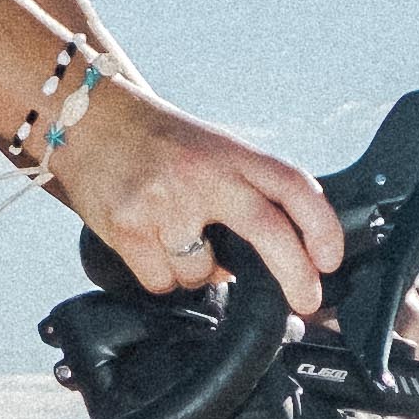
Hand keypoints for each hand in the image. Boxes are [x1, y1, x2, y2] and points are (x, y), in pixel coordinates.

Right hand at [58, 84, 338, 316]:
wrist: (88, 119)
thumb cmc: (156, 141)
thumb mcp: (212, 150)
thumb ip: (245, 193)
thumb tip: (269, 263)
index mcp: (231, 152)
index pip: (293, 186)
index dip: (322, 226)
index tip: (330, 260)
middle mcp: (202, 175)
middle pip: (268, 232)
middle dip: (295, 275)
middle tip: (306, 299)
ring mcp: (164, 203)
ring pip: (205, 273)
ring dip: (200, 274)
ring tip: (177, 240)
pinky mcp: (128, 228)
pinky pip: (162, 282)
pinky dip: (161, 277)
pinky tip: (148, 244)